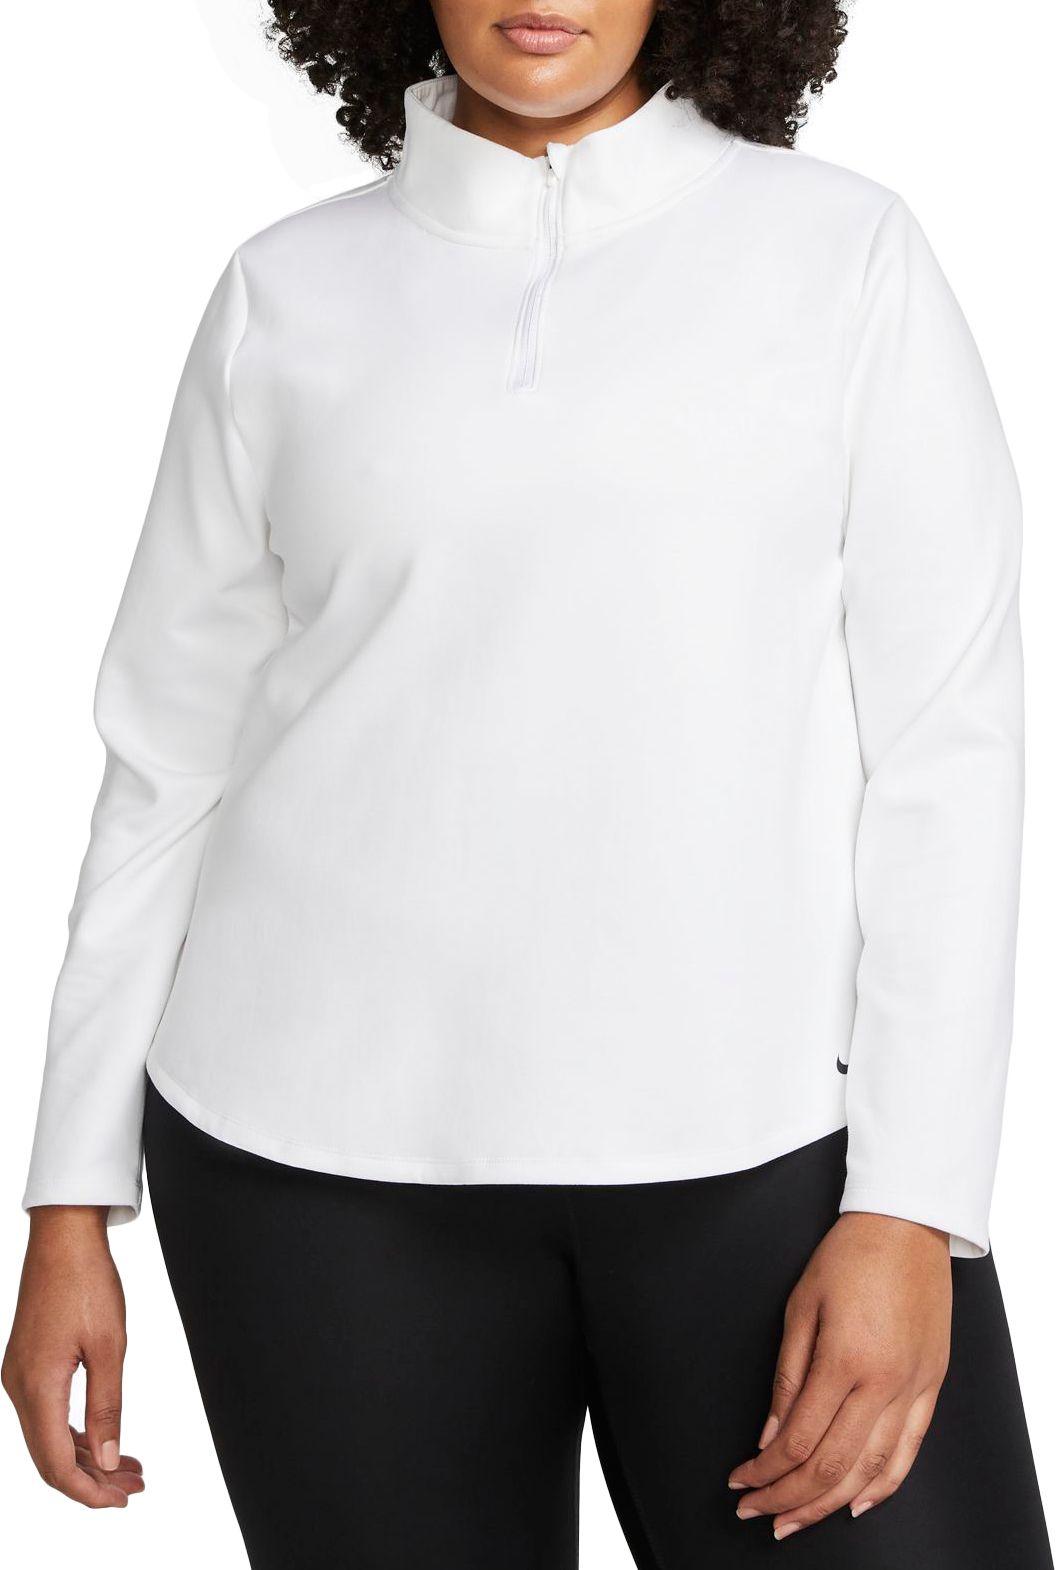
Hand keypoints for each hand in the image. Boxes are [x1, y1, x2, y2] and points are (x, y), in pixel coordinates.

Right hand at [2, 1206, 144, 1507]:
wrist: (63, 1237)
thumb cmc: (87, 1281)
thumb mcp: (110, 1346)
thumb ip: (108, 1407)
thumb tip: (109, 1460)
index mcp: (37, 1387)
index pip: (56, 1464)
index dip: (88, 1491)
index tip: (120, 1501)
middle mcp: (19, 1387)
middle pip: (50, 1457)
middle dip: (92, 1480)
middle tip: (134, 1488)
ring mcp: (19, 1377)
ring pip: (49, 1438)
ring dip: (87, 1457)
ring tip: (129, 1469)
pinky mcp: (27, 1365)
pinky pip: (47, 1414)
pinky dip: (75, 1433)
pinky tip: (103, 1439)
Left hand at [726, 1210, 950, 1538]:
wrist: (906, 1224)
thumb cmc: (848, 1255)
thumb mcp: (800, 1306)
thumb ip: (787, 1377)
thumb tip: (769, 1435)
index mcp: (844, 1361)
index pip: (797, 1440)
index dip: (765, 1471)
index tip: (740, 1481)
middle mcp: (883, 1384)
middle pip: (831, 1467)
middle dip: (788, 1498)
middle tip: (757, 1513)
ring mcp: (913, 1387)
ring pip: (872, 1470)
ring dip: (829, 1504)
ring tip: (796, 1519)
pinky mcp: (932, 1384)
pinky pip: (911, 1450)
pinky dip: (884, 1485)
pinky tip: (857, 1503)